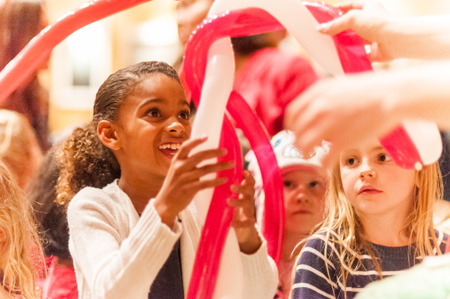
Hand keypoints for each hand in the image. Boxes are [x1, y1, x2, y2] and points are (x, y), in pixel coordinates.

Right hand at [154, 136, 233, 226]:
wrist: (165, 203)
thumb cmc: (174, 185)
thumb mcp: (176, 170)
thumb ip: (186, 162)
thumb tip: (203, 153)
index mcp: (176, 161)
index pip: (186, 147)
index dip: (196, 140)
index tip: (207, 136)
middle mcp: (179, 168)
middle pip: (199, 156)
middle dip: (214, 152)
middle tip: (225, 151)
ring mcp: (184, 179)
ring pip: (205, 169)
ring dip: (220, 166)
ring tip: (231, 164)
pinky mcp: (189, 189)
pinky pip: (205, 183)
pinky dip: (216, 181)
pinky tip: (224, 179)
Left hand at [228, 171, 261, 253]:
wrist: (241, 231)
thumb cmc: (231, 210)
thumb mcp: (228, 198)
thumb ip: (221, 189)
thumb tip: (203, 178)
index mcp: (244, 191)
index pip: (249, 181)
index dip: (248, 176)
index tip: (243, 172)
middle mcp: (248, 199)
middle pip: (250, 190)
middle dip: (242, 188)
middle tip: (232, 187)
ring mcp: (250, 211)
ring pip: (248, 204)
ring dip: (238, 202)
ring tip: (228, 202)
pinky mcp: (249, 223)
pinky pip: (247, 222)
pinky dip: (240, 223)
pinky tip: (231, 223)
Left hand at [285, 72, 402, 168]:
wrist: (392, 94)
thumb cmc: (369, 89)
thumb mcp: (338, 85)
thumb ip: (322, 97)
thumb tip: (310, 110)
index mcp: (317, 93)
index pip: (292, 113)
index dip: (291, 125)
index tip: (293, 131)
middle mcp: (319, 108)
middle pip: (296, 131)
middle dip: (296, 140)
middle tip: (301, 145)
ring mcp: (329, 125)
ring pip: (304, 145)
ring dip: (304, 152)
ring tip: (309, 155)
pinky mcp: (342, 141)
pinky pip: (324, 158)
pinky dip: (322, 164)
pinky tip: (324, 165)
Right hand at [317, 0, 392, 60]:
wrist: (396, 40)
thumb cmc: (378, 23)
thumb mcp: (353, 18)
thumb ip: (336, 24)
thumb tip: (320, 28)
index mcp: (370, 7)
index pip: (352, 5)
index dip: (340, 8)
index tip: (327, 13)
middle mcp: (373, 21)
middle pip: (353, 24)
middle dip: (341, 28)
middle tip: (328, 32)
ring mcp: (374, 36)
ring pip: (357, 40)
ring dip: (347, 43)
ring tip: (333, 46)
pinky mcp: (375, 51)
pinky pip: (362, 54)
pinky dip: (354, 56)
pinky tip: (344, 58)